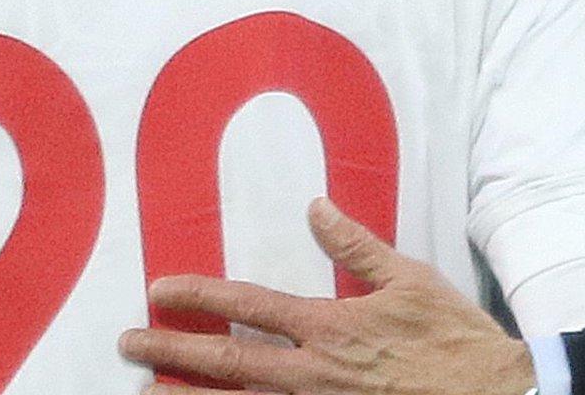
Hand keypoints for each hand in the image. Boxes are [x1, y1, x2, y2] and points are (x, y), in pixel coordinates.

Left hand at [118, 197, 537, 394]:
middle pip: (226, 365)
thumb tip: (317, 207)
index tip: (160, 291)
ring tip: (147, 394)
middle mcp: (313, 375)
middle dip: (172, 353)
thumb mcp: (410, 280)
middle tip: (128, 344)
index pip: (248, 308)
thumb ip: (356, 247)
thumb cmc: (456, 341)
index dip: (199, 298)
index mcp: (330, 327)